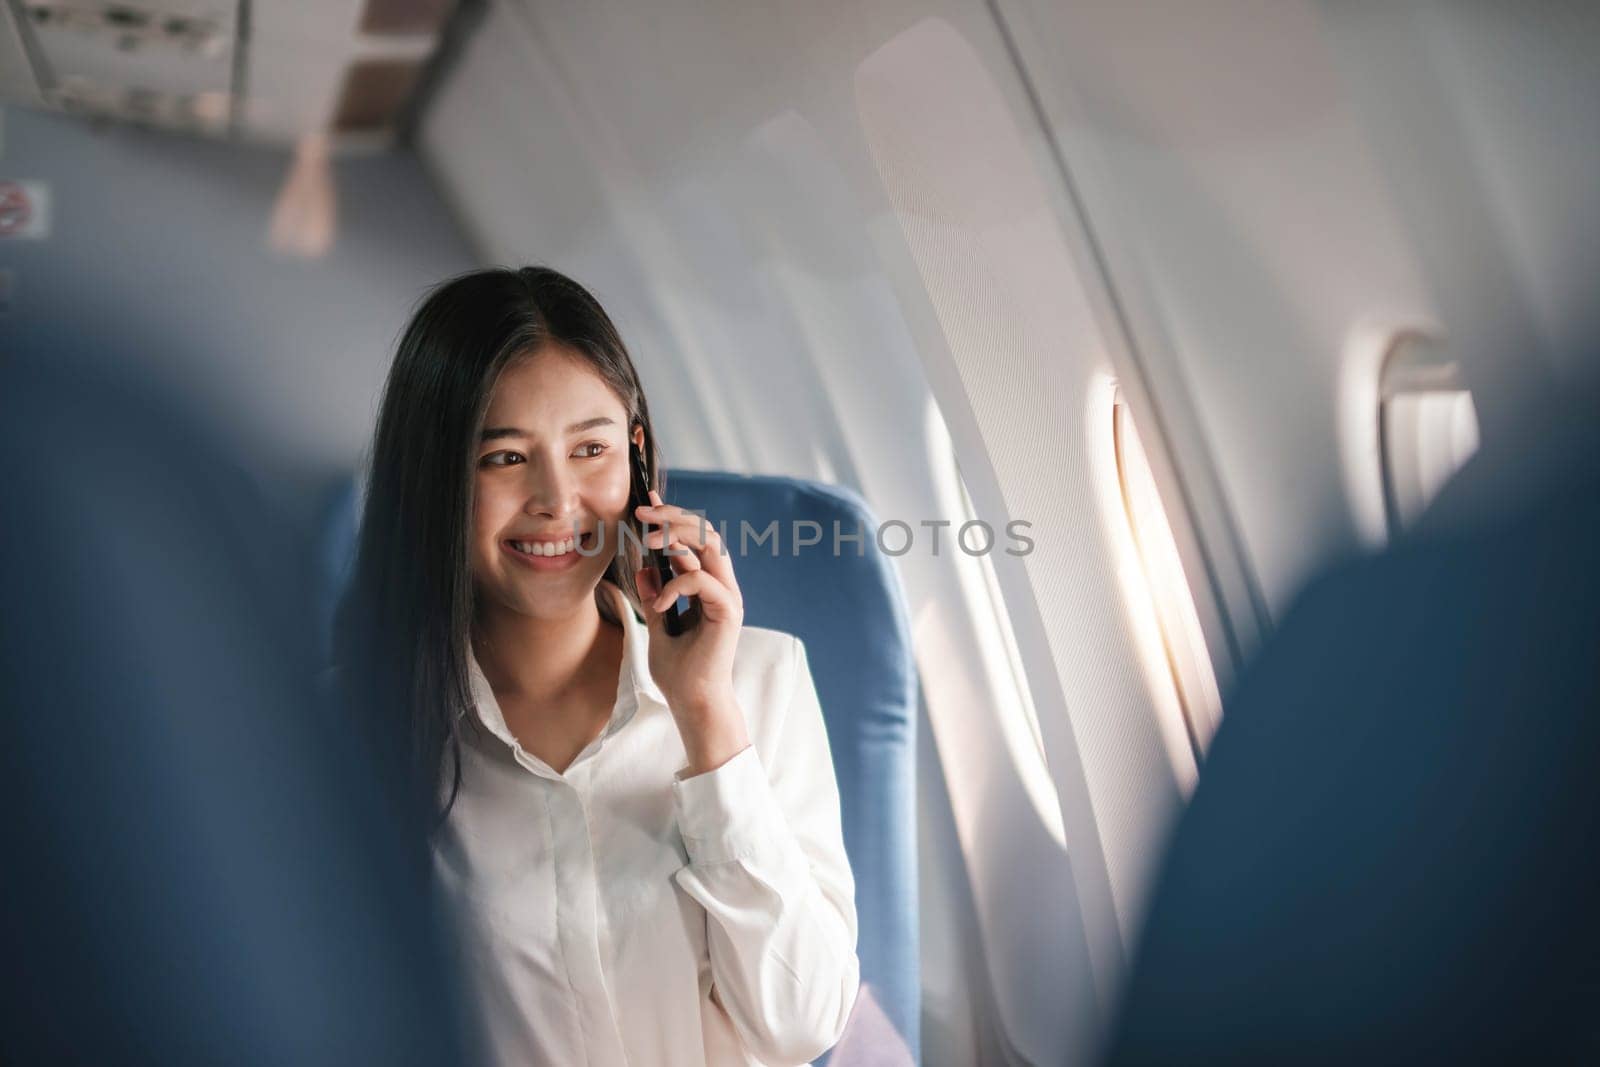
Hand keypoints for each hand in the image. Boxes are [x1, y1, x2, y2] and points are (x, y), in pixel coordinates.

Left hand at [634, 490, 749, 773]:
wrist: (692, 702)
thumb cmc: (679, 670)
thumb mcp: (658, 624)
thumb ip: (655, 595)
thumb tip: (645, 568)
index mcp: (710, 586)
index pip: (697, 539)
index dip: (674, 517)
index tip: (646, 504)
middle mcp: (723, 586)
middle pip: (707, 533)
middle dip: (674, 516)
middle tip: (643, 511)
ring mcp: (728, 597)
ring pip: (710, 546)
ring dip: (676, 537)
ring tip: (649, 540)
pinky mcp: (726, 612)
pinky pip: (701, 580)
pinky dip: (675, 585)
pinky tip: (659, 605)